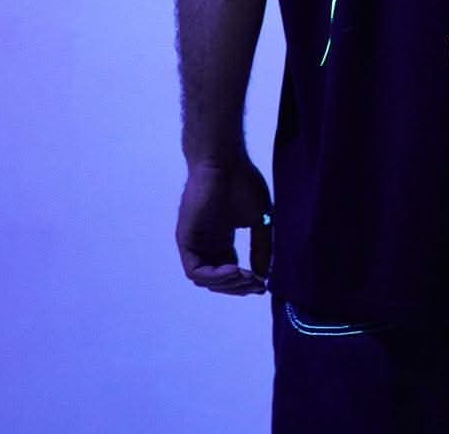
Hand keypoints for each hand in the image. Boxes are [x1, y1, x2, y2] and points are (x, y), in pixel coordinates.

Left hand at [176, 157, 272, 294]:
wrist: (225, 162)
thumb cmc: (243, 183)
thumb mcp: (262, 219)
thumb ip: (262, 248)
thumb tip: (262, 276)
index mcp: (221, 239)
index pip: (229, 270)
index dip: (245, 282)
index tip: (262, 284)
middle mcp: (206, 243)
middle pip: (218, 279)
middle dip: (238, 286)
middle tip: (256, 284)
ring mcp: (195, 242)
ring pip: (205, 279)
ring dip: (227, 284)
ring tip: (246, 277)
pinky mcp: (186, 239)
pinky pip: (195, 270)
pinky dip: (214, 276)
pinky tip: (235, 270)